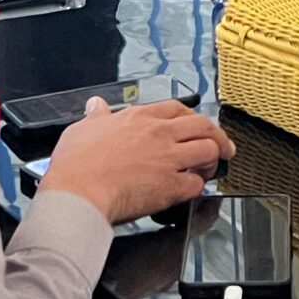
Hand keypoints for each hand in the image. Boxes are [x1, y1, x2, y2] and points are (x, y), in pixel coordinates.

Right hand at [40, 96, 234, 223]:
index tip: (194, 125)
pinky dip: (198, 187)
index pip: (178, 108)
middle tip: (222, 145)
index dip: (191, 116)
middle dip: (217, 135)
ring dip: (213, 160)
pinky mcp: (171, 186)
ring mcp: (168, 159)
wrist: (78, 192)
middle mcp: (159, 134)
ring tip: (210, 168)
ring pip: (209, 151)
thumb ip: (96, 116)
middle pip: (203, 126)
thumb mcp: (82, 129)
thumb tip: (96, 106)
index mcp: (139, 117)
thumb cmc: (76, 165)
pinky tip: (192, 190)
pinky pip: (197, 184)